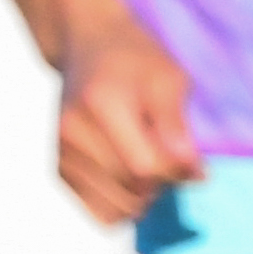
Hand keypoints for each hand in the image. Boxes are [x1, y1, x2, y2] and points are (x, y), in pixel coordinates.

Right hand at [46, 0, 202, 225]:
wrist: (86, 43)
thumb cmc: (134, 57)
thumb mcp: (169, 78)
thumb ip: (178, 127)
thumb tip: (194, 174)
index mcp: (101, 104)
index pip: (146, 167)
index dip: (177, 173)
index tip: (193, 162)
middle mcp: (73, 131)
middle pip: (131, 190)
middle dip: (162, 184)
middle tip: (171, 159)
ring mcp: (61, 152)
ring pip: (115, 208)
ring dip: (142, 198)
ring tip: (149, 166)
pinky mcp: (58, 169)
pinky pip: (98, 210)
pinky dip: (121, 202)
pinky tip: (129, 177)